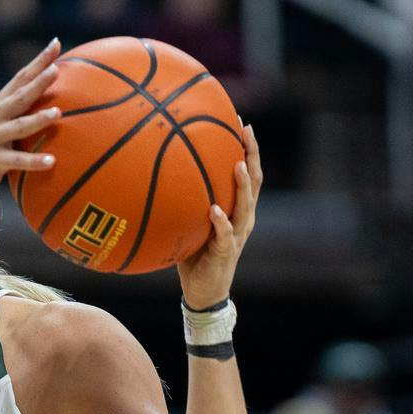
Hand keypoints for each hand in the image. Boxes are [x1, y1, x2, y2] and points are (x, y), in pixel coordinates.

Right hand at [0, 39, 62, 214]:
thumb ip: (17, 121)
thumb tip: (54, 110)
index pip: (19, 80)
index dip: (37, 62)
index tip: (56, 44)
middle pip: (19, 96)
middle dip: (38, 81)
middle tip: (57, 69)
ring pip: (17, 126)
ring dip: (38, 119)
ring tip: (58, 113)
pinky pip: (15, 161)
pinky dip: (33, 161)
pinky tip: (52, 161)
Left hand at [176, 123, 262, 310]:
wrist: (204, 292)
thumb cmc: (195, 255)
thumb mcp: (191, 221)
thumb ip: (186, 200)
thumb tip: (157, 171)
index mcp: (238, 209)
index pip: (248, 172)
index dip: (247, 148)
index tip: (240, 121)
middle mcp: (243, 219)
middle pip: (255, 181)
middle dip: (252, 154)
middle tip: (246, 130)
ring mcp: (237, 235)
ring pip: (246, 205)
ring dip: (242, 184)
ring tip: (237, 164)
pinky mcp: (226, 252)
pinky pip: (225, 234)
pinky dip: (221, 221)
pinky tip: (214, 209)